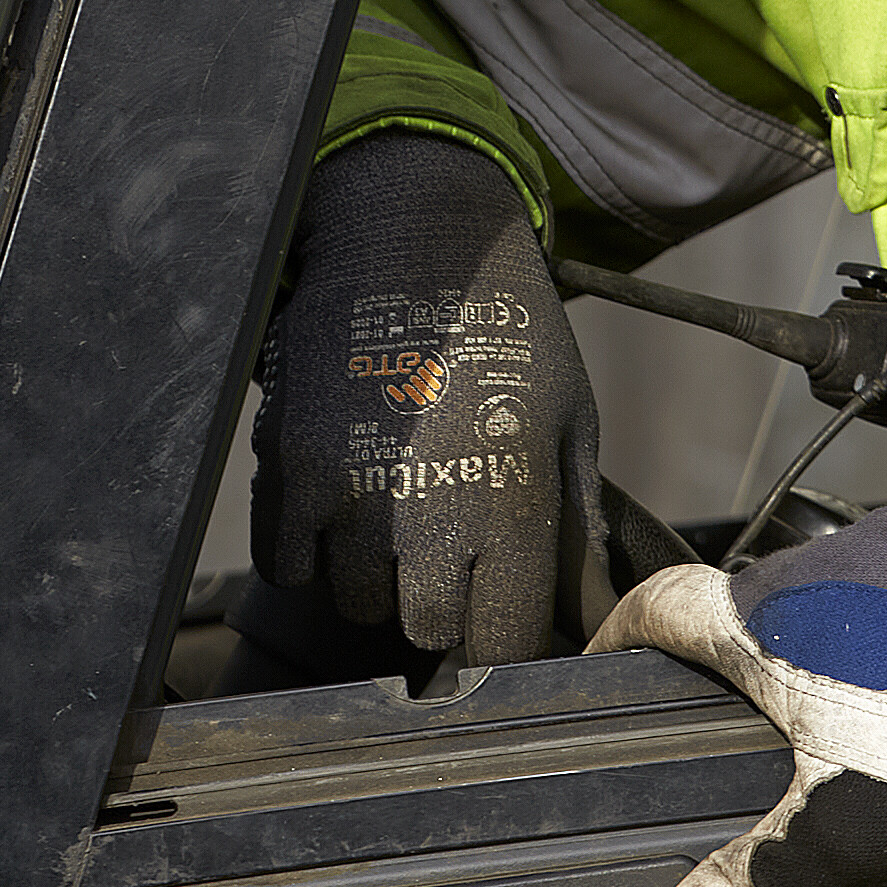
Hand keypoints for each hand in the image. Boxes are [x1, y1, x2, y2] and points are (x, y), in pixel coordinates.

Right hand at [253, 136, 593, 666]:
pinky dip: (313, 548)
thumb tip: (597, 621)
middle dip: (441, 603)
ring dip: (376, 575)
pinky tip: (347, 495)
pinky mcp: (288, 472)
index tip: (500, 615)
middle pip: (424, 631)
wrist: (412, 242)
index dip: (504, 639)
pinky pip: (289, 566)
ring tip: (401, 502)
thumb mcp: (568, 425)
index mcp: (511, 510)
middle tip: (450, 542)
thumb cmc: (509, 336)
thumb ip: (576, 535)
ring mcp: (349, 499)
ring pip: (354, 602)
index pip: (502, 644)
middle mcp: (426, 518)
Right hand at [597, 499, 886, 886]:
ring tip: (856, 701)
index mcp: (771, 618)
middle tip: (749, 717)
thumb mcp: (844, 836)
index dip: (626, 632)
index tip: (613, 657)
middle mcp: (831, 558)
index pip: (662, 605)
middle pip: (755, 600)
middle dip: (742, 653)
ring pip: (842, 583)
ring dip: (835, 632)